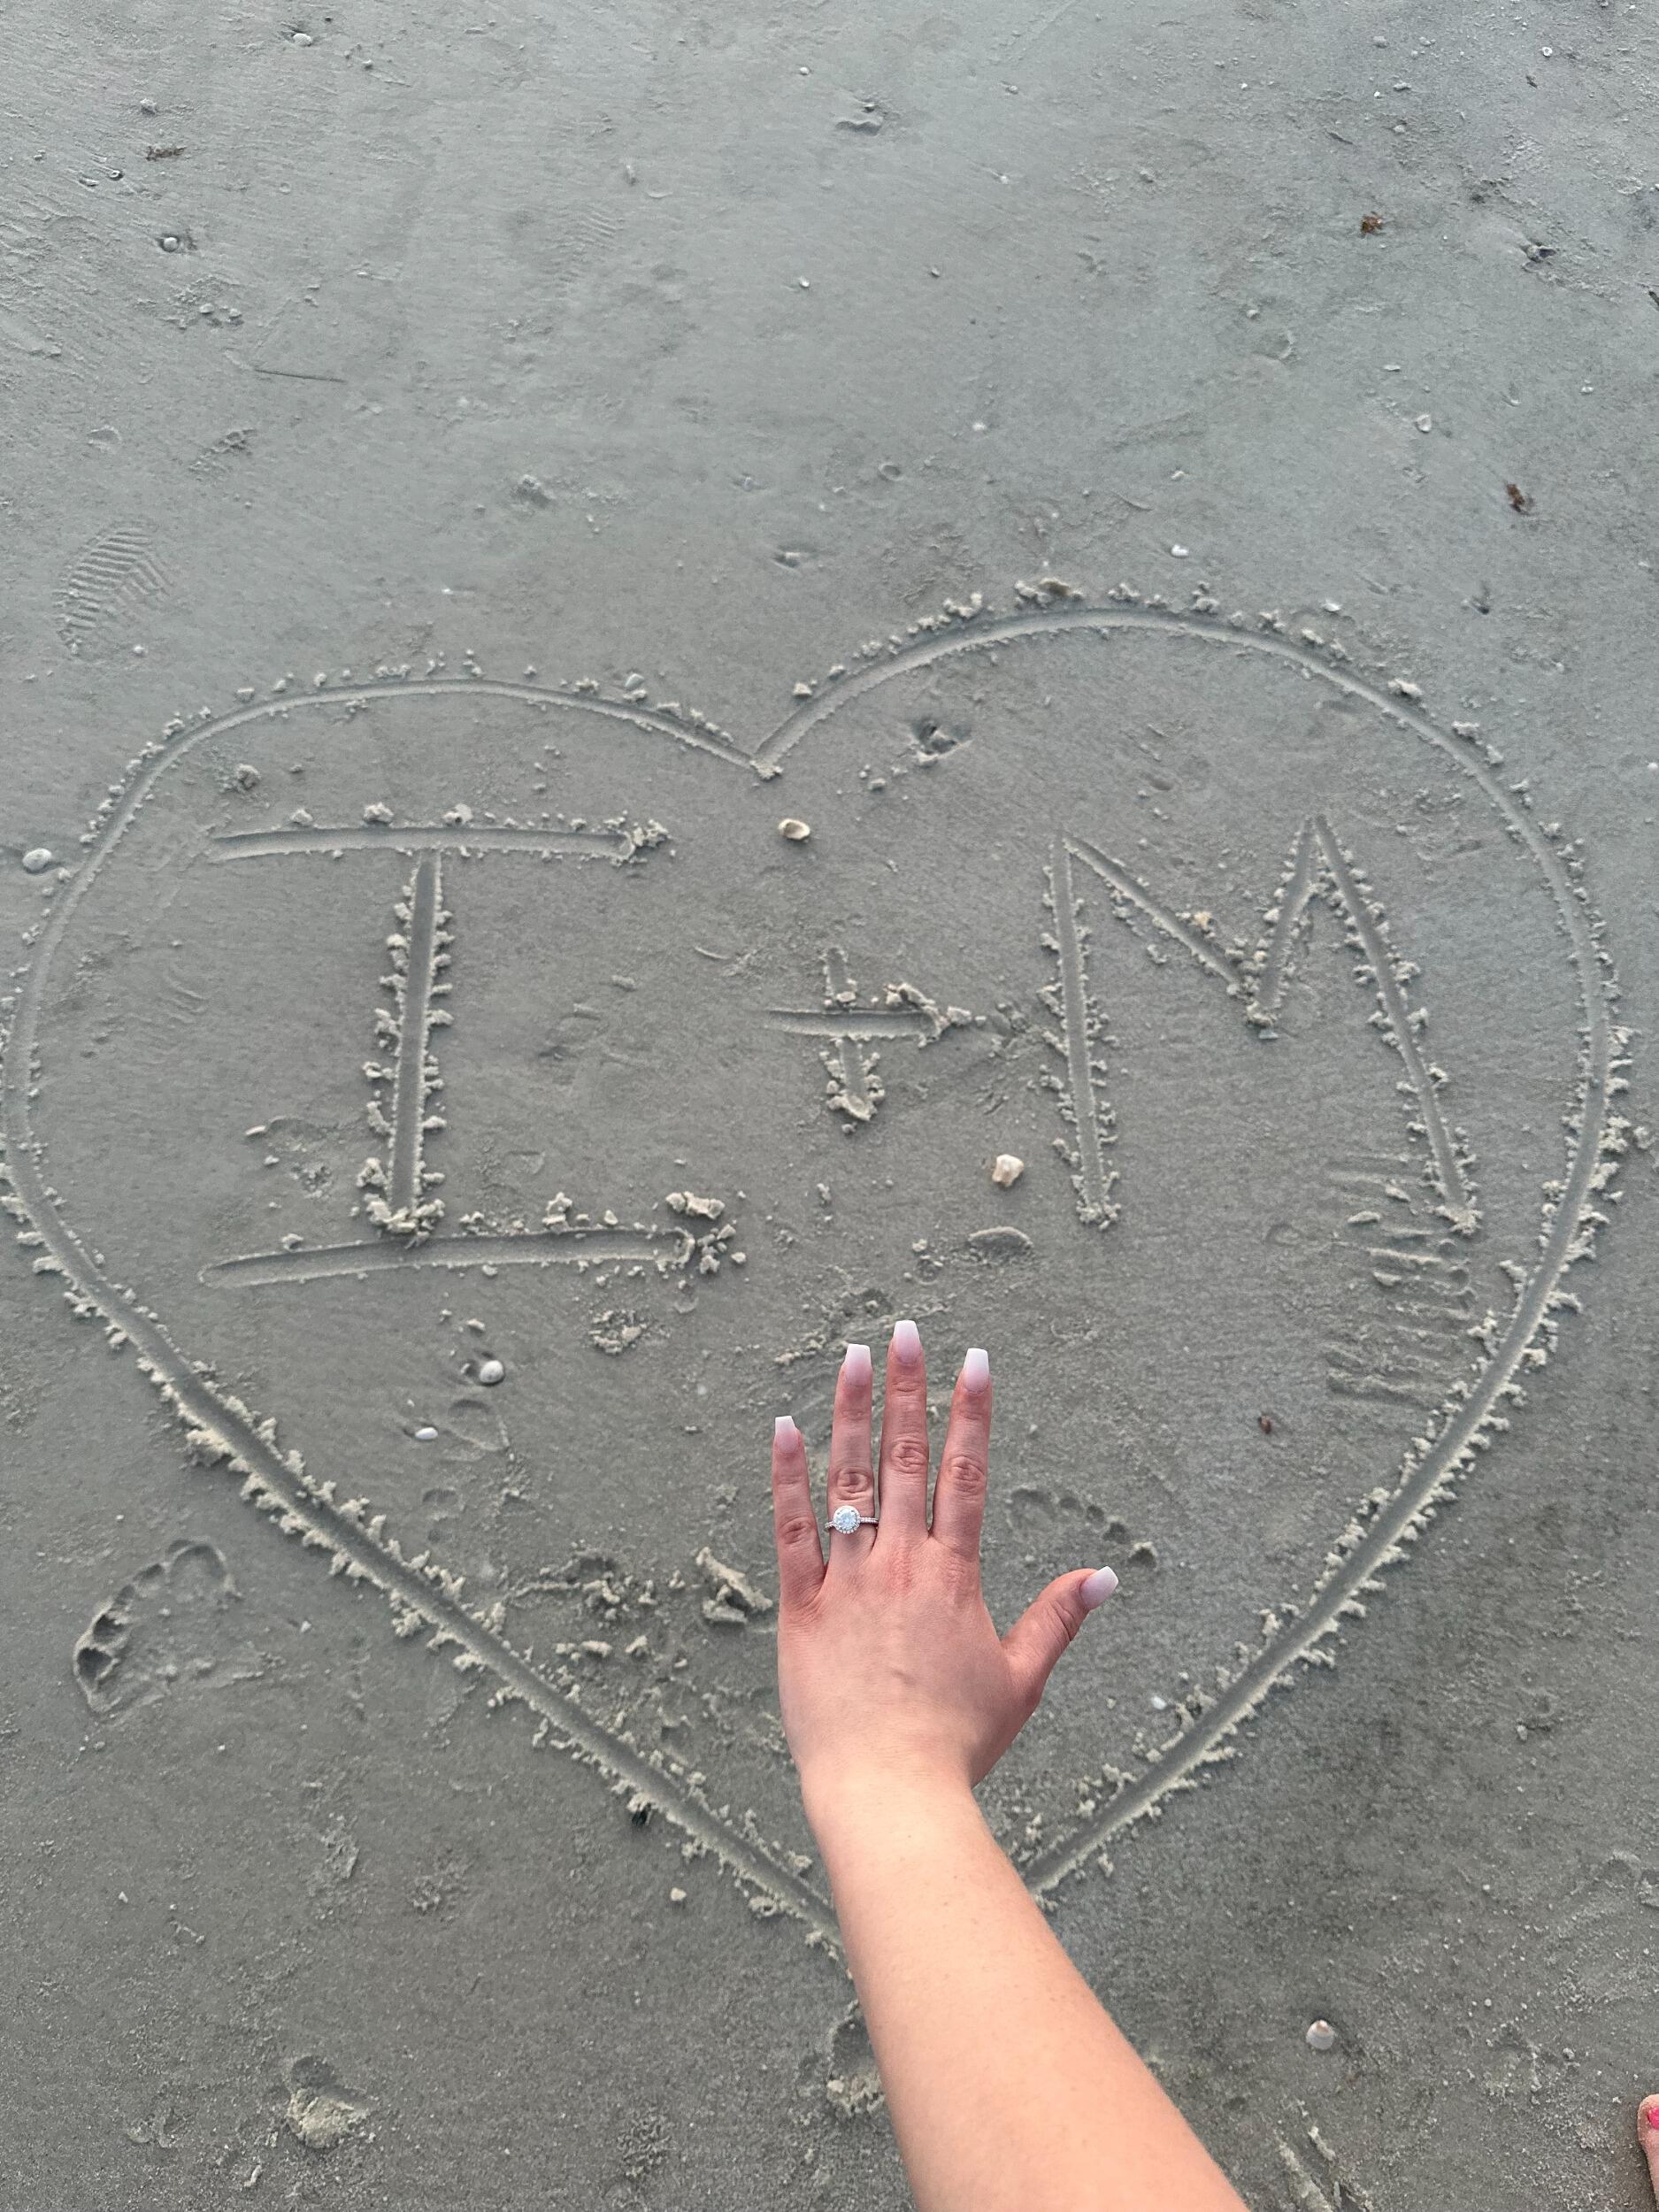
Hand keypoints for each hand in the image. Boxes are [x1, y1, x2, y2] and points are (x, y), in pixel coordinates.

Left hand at [770, 1321, 1117, 1806]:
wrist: (890, 1792)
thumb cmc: (956, 1745)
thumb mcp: (1021, 1681)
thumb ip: (1057, 1620)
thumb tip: (1104, 1576)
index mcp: (955, 1577)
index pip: (967, 1475)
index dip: (971, 1413)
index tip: (974, 1362)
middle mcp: (902, 1565)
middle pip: (908, 1459)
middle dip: (908, 1389)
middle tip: (905, 1331)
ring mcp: (849, 1582)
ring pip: (849, 1480)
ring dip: (850, 1413)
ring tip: (852, 1357)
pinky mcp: (802, 1608)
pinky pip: (791, 1530)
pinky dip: (787, 1476)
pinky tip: (784, 1427)